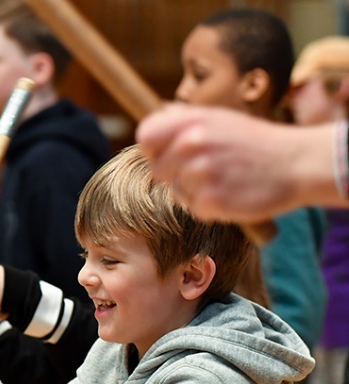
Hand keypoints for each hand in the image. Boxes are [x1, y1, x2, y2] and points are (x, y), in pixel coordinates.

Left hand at [136, 104, 331, 222]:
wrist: (297, 163)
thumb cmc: (254, 142)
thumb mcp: (221, 118)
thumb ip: (186, 118)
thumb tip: (159, 114)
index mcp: (191, 120)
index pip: (146, 137)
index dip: (156, 149)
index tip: (172, 154)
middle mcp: (192, 143)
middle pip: (157, 170)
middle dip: (176, 174)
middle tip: (209, 169)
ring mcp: (201, 172)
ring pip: (176, 192)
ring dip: (195, 192)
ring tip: (225, 179)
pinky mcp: (211, 200)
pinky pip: (194, 209)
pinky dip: (210, 207)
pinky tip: (231, 193)